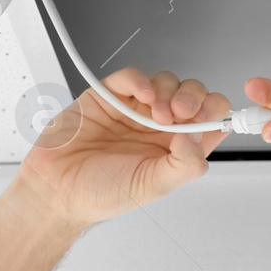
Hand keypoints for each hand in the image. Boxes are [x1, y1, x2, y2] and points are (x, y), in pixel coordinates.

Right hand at [11, 68, 233, 227]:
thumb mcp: (154, 186)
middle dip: (193, 97)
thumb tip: (199, 135)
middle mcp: (159, 127)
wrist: (57, 190)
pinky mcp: (110, 96)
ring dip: (168, 91)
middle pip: (191, 95)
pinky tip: (142, 95)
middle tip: (181, 112)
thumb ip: (184, 164)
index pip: (209, 120)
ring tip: (156, 114)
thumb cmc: (102, 193)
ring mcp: (135, 109)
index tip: (206, 118)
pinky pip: (131, 77)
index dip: (213, 113)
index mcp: (175, 148)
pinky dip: (141, 80)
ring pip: (166, 82)